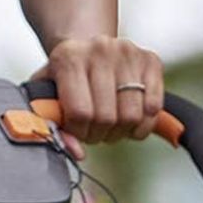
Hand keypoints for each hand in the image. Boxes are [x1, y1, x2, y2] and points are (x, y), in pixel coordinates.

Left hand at [35, 36, 163, 146]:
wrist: (88, 49)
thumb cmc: (67, 77)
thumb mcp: (49, 98)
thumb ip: (54, 127)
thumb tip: (78, 153)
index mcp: (69, 58)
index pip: (81, 113)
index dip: (80, 132)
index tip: (77, 128)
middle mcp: (100, 50)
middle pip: (107, 118)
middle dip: (100, 134)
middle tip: (95, 127)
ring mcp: (128, 53)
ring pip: (132, 116)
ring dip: (121, 131)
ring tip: (111, 123)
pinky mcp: (151, 60)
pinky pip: (153, 109)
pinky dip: (143, 124)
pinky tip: (130, 119)